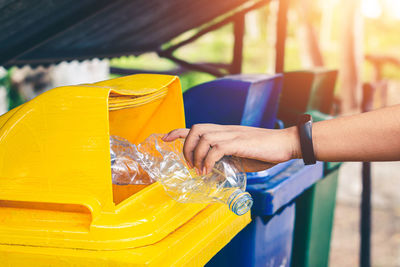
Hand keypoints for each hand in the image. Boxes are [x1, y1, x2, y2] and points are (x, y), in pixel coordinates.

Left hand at [163, 124, 299, 173]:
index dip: (177, 131)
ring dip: (196, 155)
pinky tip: (208, 171)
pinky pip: (216, 148)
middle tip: (189, 164)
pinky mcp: (239, 142)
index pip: (196, 126)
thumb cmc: (265, 151)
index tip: (165, 138)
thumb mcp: (241, 157)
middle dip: (186, 146)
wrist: (286, 144)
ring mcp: (232, 135)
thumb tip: (214, 172)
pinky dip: (208, 160)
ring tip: (199, 170)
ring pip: (203, 136)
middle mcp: (225, 130)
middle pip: (195, 128)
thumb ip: (226, 160)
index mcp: (224, 132)